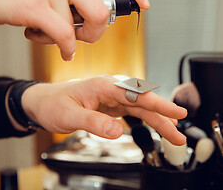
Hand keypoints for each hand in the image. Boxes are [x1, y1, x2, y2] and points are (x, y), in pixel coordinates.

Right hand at [0, 0, 148, 60]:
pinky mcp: (35, 5)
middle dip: (97, 33)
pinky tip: (59, 49)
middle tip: (82, 37)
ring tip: (54, 38)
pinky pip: (64, 37)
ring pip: (81, 27)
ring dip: (73, 42)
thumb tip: (93, 15)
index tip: (144, 2)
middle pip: (102, 10)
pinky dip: (65, 50)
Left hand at [21, 75, 186, 145]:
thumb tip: (117, 131)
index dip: (159, 105)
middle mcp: (112, 89)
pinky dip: (147, 120)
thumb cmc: (53, 104)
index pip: (137, 94)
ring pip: (142, 108)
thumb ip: (94, 123)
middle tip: (180, 134)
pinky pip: (134, 112)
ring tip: (174, 135)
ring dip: (158, 122)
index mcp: (104, 86)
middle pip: (144, 103)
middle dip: (164, 118)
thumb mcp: (70, 116)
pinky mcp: (112, 105)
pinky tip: (157, 126)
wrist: (43, 102)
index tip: (177, 113)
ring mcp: (113, 97)